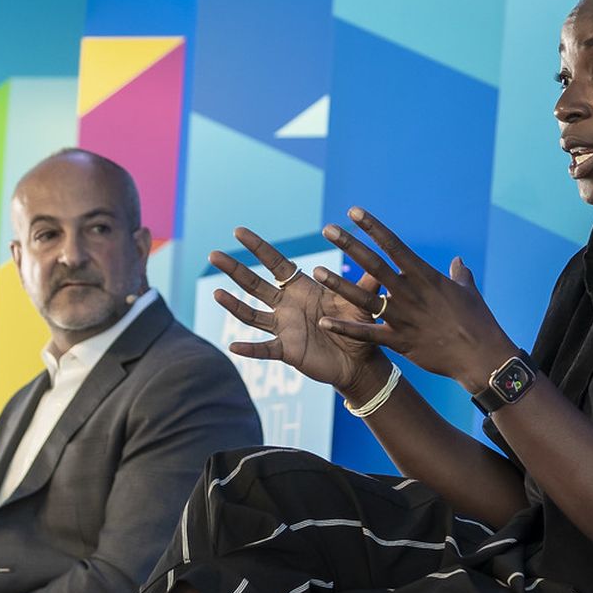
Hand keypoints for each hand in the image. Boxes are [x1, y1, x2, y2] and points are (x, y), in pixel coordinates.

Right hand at [209, 227, 390, 395]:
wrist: (359, 361)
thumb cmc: (359, 326)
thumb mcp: (362, 301)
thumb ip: (367, 280)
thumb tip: (380, 255)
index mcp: (302, 288)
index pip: (275, 263)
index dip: (257, 247)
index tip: (239, 231)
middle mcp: (287, 305)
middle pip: (254, 284)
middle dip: (234, 269)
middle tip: (213, 254)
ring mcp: (283, 328)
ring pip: (252, 314)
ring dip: (234, 305)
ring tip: (216, 294)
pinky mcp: (287, 351)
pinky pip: (264, 349)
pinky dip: (249, 349)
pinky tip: (233, 346)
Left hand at [315, 207, 521, 390]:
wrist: (481, 355)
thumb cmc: (478, 321)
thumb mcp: (469, 292)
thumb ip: (460, 274)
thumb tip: (459, 261)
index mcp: (426, 276)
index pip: (394, 245)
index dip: (373, 227)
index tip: (354, 212)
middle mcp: (410, 292)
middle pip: (373, 264)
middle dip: (349, 245)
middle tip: (327, 230)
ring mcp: (403, 317)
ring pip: (364, 298)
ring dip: (338, 284)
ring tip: (317, 271)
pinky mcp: (400, 341)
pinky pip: (367, 333)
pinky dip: (345, 327)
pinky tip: (324, 320)